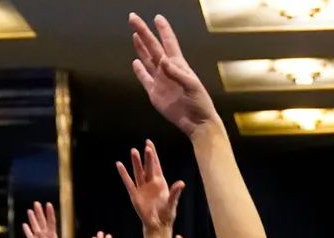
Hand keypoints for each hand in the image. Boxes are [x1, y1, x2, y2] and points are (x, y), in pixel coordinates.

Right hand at [23, 201, 63, 237]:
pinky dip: (27, 230)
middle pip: (42, 221)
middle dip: (39, 212)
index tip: (48, 204)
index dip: (49, 213)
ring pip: (35, 226)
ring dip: (32, 219)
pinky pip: (29, 235)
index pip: (51, 221)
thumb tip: (38, 233)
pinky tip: (25, 224)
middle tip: (36, 203)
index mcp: (52, 236)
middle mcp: (46, 235)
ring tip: (30, 210)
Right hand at [115, 140, 185, 230]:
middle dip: (147, 156)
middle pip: (148, 167)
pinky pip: (128, 182)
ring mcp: (142, 188)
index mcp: (160, 183)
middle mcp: (150, 183)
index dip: (153, 155)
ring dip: (136, 162)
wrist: (157, 225)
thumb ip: (175, 193)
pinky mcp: (135, 194)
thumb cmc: (166, 214)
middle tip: (146, 144)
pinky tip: (119, 165)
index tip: (149, 143)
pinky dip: (123, 174)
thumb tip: (181, 183)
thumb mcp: (172, 203)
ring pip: (138, 172)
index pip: (156, 166)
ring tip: (134, 151)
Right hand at [129, 14, 217, 136]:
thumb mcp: (193, 87)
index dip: (163, 30)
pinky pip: (144, 79)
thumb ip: (178, 73)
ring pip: (147, 60)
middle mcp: (168, 70)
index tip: (157, 17)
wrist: (196, 123)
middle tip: (133, 18)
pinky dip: (139, 70)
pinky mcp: (154, 93)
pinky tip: (135, 62)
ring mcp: (160, 81)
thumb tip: (163, 60)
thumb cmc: (200, 103)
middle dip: (144, 32)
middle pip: (153, 47)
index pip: (169, 43)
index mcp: (179, 66)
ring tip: (135, 35)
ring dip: (141, 48)